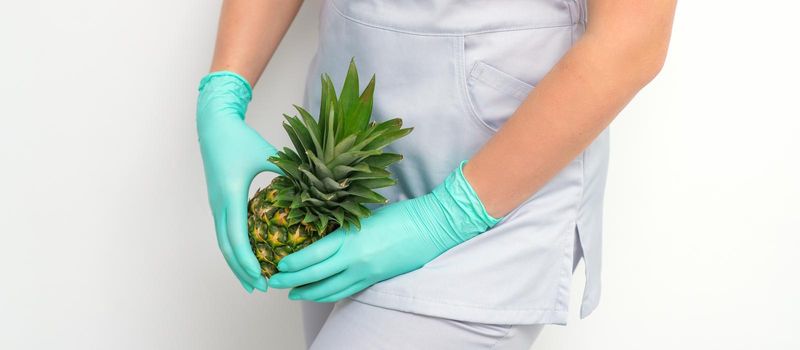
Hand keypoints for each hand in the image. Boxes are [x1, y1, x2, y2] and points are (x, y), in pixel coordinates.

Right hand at [196, 71, 283, 292]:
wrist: (214, 126)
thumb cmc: (240, 139)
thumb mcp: (267, 155)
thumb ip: (286, 174)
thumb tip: (310, 191)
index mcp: (231, 196)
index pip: (238, 238)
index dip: (249, 262)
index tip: (262, 279)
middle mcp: (220, 204)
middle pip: (228, 248)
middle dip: (243, 271)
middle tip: (261, 289)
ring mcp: (216, 205)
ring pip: (223, 242)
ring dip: (236, 263)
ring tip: (252, 281)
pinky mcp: (218, 202)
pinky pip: (224, 232)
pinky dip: (235, 249)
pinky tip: (248, 257)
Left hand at [266, 160, 501, 301]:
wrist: (433, 226)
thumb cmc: (402, 214)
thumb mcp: (365, 216)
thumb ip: (343, 228)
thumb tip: (321, 235)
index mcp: (350, 238)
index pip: (312, 256)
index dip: (292, 264)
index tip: (278, 265)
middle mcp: (355, 259)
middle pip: (315, 277)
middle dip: (292, 282)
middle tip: (274, 282)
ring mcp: (366, 272)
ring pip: (330, 290)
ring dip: (308, 293)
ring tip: (293, 293)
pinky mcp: (376, 279)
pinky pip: (347, 292)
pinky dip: (329, 294)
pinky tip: (320, 293)